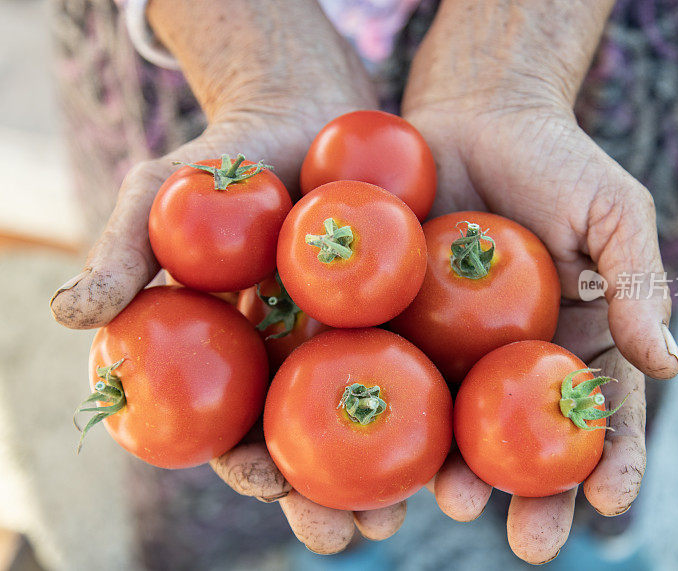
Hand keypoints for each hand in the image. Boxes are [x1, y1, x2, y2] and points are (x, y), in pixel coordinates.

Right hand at [50, 0, 405, 552]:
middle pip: (306, 445)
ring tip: (409, 512)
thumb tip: (67, 314)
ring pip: (367, 423)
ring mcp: (350, 344)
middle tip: (347, 538)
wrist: (302, 117)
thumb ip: (122, 252)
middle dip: (319, 498)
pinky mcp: (401, 317)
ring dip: (385, 478)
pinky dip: (433, 403)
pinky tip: (456, 438)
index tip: (259, 478)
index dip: (242, 462)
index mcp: (234, 358)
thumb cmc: (224, 160)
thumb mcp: (160, 195)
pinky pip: (418, 364)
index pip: (231, 429)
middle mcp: (293, 364)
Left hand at [403, 0, 677, 562]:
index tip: (613, 502)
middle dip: (533, 494)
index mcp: (571, 340)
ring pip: (455, 423)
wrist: (474, 114)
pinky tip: (383, 450)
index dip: (612, 460)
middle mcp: (510, 358)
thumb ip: (639, 285)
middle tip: (532, 541)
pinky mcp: (395, 321)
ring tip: (454, 502)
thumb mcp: (614, 212)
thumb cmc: (555, 160)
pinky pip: (389, 370)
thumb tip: (670, 365)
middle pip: (525, 438)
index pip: (598, 411)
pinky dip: (387, 411)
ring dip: (458, 471)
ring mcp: (450, 346)